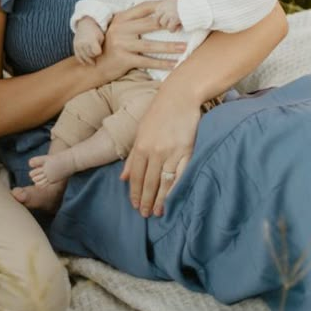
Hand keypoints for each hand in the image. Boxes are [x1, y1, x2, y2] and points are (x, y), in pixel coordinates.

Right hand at [73, 17, 103, 63]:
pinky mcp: (75, 46)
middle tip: (97, 56)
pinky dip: (81, 60)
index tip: (100, 50)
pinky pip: (78, 56)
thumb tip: (106, 59)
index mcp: (92, 40)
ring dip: (88, 60)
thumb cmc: (96, 32)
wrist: (85, 24)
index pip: (97, 52)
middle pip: (90, 55)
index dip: (99, 52)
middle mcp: (84, 43)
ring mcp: (78, 45)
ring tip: (93, 63)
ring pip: (84, 57)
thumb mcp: (102, 37)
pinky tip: (85, 63)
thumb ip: (102, 47)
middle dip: (94, 56)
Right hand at [97, 1, 185, 83]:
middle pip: (150, 24)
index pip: (144, 7)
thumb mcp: (118, 29)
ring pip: (151, 45)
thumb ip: (133, 22)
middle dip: (170, 25)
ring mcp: (122, 44)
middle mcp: (120, 29)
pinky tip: (174, 65)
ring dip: (170, 47)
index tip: (175, 5)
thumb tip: (159, 15)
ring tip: (185, 47)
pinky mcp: (124, 59)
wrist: (96, 66)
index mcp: (120, 18)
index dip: (161, 6)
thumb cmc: (112, 46)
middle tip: (186, 26)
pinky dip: (162, 63)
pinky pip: (147, 62)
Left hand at [120, 87, 200, 217]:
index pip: (136, 176)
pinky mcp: (187, 151)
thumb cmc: (158, 112)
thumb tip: (123, 178)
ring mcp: (172, 152)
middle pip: (149, 182)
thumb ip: (132, 156)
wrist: (180, 96)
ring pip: (164, 182)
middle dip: (146, 200)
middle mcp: (155, 152)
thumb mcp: (140, 131)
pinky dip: (176, 189)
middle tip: (145, 214)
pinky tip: (173, 199)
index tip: (135, 205)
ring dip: (160, 199)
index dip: (135, 193)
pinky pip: (181, 175)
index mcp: (141, 146)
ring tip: (158, 212)